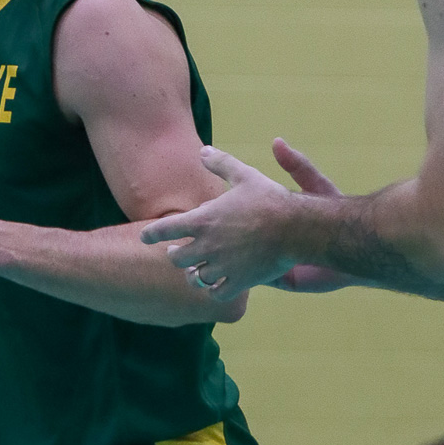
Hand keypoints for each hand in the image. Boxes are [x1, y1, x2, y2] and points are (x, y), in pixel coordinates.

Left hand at [141, 138, 341, 300]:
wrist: (297, 228)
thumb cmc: (270, 199)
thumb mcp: (244, 176)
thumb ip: (221, 164)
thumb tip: (203, 150)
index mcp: (203, 220)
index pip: (165, 229)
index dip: (151, 234)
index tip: (145, 237)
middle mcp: (208, 245)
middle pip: (177, 258)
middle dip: (175, 255)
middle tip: (176, 251)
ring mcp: (223, 266)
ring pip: (195, 278)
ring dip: (194, 273)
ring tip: (195, 270)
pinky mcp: (239, 281)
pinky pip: (216, 293)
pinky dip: (213, 290)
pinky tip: (216, 284)